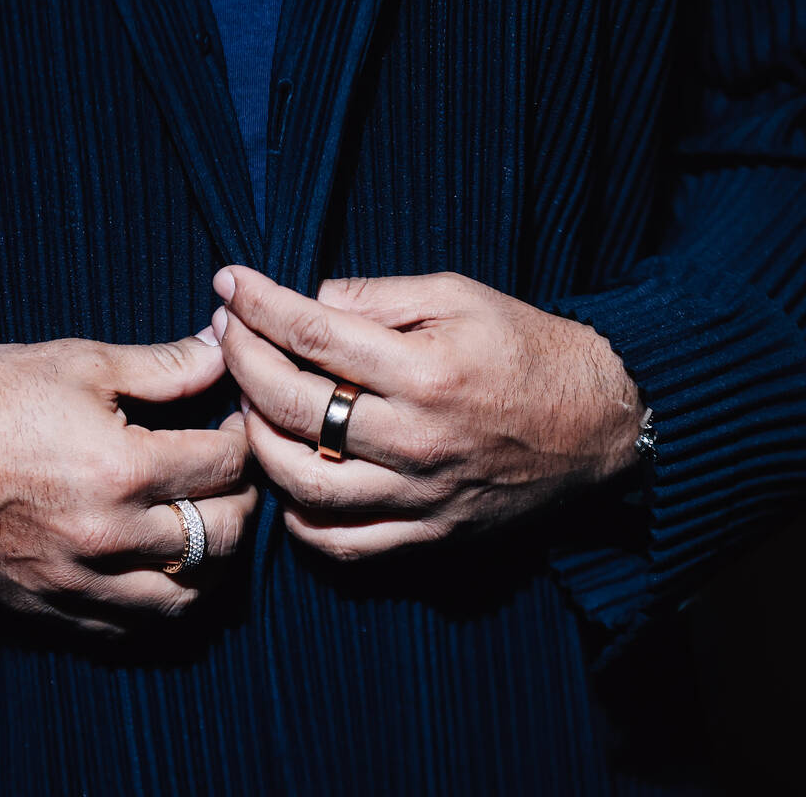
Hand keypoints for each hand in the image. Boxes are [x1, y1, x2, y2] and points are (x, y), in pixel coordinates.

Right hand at [0, 333, 255, 634]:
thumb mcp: (81, 364)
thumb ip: (166, 365)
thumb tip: (227, 348)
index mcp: (122, 469)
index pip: (226, 465)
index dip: (242, 438)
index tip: (232, 426)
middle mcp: (107, 537)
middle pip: (222, 536)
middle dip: (240, 500)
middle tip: (228, 477)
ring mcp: (76, 582)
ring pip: (185, 597)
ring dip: (210, 562)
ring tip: (202, 526)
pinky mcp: (47, 608)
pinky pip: (127, 629)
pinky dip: (156, 603)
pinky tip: (157, 571)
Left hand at [213, 266, 640, 560]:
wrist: (600, 424)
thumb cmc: (528, 349)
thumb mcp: (459, 296)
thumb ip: (376, 296)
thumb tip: (303, 300)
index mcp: (425, 372)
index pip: (313, 334)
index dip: (259, 305)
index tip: (229, 284)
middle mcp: (416, 440)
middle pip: (292, 407)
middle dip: (242, 363)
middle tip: (227, 336)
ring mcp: (419, 496)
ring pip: (302, 484)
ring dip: (256, 439)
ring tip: (249, 404)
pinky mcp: (428, 533)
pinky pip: (342, 542)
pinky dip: (300, 516)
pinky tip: (288, 479)